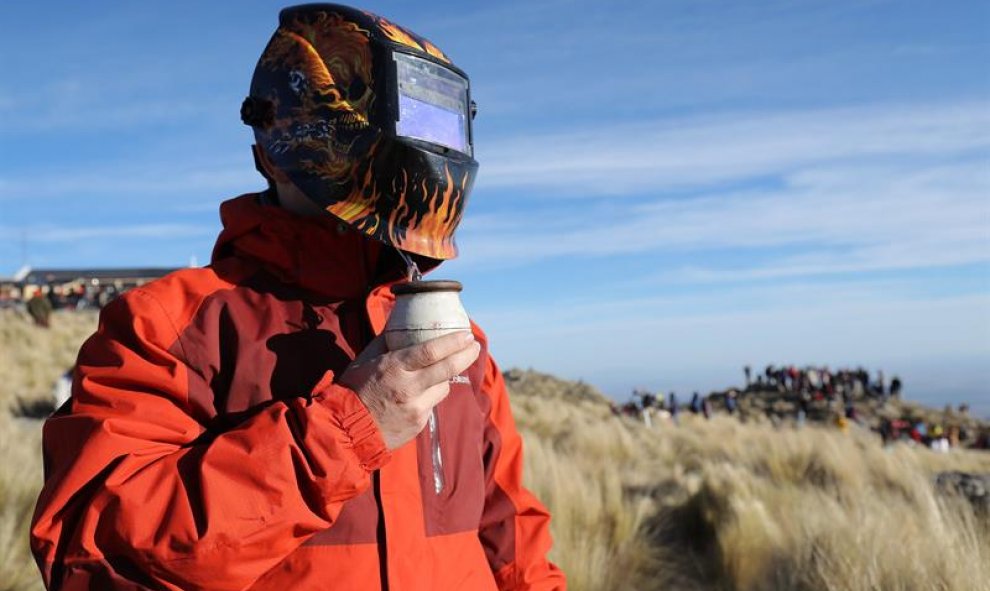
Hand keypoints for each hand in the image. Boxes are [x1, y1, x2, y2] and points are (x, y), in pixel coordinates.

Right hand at [339, 331, 480, 449]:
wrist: (346, 430)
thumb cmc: (354, 390)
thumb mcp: (366, 359)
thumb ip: (386, 341)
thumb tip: (400, 322)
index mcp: (394, 368)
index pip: (432, 351)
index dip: (454, 342)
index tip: (467, 334)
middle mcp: (409, 388)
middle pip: (448, 369)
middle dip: (466, 355)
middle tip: (474, 346)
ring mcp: (416, 409)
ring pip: (443, 388)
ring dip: (445, 378)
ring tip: (442, 369)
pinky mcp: (419, 424)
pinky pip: (432, 404)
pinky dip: (430, 395)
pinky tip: (420, 393)